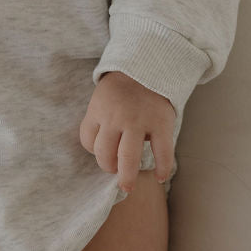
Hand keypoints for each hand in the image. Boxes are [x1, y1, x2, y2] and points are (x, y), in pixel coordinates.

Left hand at [80, 71, 175, 193]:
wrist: (149, 64)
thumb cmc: (123, 88)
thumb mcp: (102, 98)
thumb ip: (99, 120)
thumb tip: (100, 151)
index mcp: (98, 110)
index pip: (87, 140)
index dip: (93, 149)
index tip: (103, 150)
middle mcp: (116, 117)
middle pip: (103, 154)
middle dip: (107, 167)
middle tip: (114, 172)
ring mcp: (139, 121)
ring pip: (128, 158)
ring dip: (126, 177)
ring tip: (127, 187)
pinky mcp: (161, 123)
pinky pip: (162, 152)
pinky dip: (162, 168)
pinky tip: (160, 177)